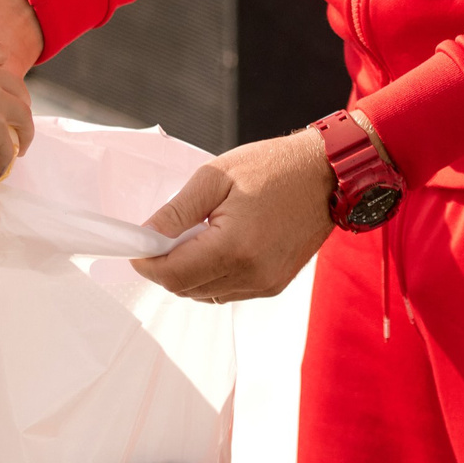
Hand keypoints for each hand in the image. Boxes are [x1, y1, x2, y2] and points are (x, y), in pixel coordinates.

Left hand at [132, 129, 334, 301]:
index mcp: (234, 248)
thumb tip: (145, 235)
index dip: (147, 263)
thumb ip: (177, 211)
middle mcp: (251, 275)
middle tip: (163, 234)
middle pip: (185, 289)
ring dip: (188, 273)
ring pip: (204, 295)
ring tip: (194, 235)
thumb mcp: (215, 177)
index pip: (173, 275)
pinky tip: (215, 246)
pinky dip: (211, 276)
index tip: (137, 245)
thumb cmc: (273, 168)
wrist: (326, 175)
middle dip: (165, 266)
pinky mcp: (274, 285)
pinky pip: (228, 292)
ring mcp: (265, 284)